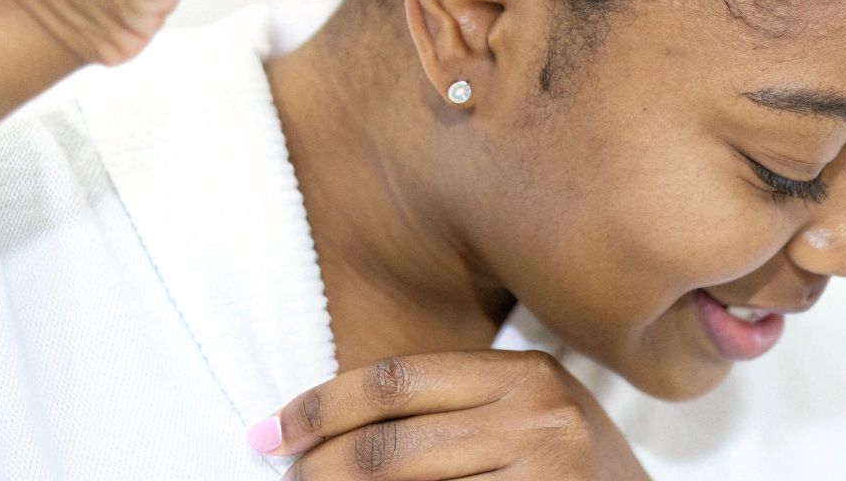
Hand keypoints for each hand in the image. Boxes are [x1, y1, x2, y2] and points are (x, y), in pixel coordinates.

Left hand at [250, 350, 651, 479]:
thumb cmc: (574, 477)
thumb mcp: (533, 418)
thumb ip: (457, 408)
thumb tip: (334, 429)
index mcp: (527, 375)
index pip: (398, 379)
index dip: (323, 406)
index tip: (272, 431)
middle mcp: (540, 418)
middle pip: (389, 445)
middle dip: (319, 468)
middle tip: (287, 479)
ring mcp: (545, 475)